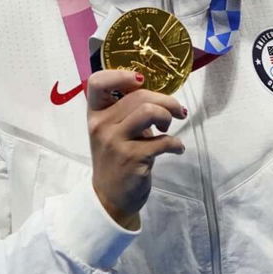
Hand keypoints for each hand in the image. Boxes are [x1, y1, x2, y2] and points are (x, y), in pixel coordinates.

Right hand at [86, 69, 187, 229]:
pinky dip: (176, 143)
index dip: (120, 75)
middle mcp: (101, 125)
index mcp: (95, 114)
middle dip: (166, 100)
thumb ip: (127, 111)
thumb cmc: (116, 159)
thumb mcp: (113, 132)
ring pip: (148, 111)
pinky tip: (177, 148)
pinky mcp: (131, 158)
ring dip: (168, 116)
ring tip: (170, 128)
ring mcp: (115, 142)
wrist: (110, 198)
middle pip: (138, 95)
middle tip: (177, 111)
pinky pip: (162, 141)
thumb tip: (159, 94)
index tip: (141, 80)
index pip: (97, 83)